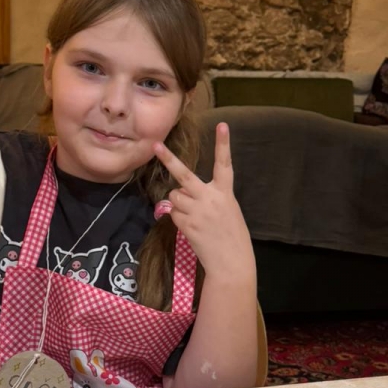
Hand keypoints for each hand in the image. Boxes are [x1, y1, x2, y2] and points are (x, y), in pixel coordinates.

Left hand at [153, 122, 254, 278]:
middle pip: (184, 175)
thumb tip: (179, 194)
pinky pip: (173, 213)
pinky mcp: (186, 224)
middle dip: (168, 159)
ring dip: (178, 203)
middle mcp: (210, 198)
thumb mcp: (227, 211)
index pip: (224, 164)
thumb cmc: (231, 236)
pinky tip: (191, 227)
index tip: (222, 125)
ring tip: (193, 215)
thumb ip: (207, 198)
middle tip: (155, 145)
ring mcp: (197, 211)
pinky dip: (178, 218)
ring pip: (175, 196)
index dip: (223, 144)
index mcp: (225, 193)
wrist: (231, 262)